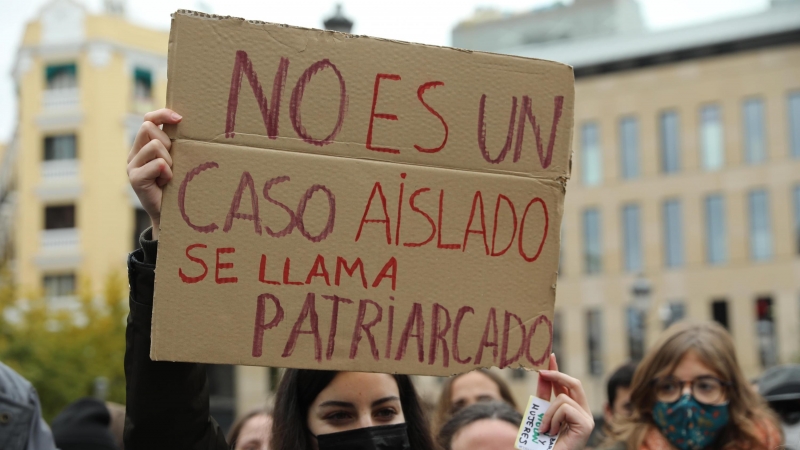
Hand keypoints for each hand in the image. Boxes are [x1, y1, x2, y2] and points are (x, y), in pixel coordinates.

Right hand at [127, 109, 181, 239]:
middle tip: (172, 162)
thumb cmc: (177, 185)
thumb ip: (175, 144)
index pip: (149, 119)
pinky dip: (167, 172)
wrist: (170, 214)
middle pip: (149, 127)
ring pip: (155, 145)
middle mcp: (134, 153)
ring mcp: (132, 165)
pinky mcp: (135, 178)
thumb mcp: (177, 160)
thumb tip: (186, 122)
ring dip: (169, 160)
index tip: (180, 119)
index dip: (163, 114)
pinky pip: (158, 164)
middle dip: (167, 142)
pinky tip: (166, 182)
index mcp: (144, 145)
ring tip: (169, 175)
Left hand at [536, 354, 594, 449]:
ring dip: (548, 413)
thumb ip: (543, 396)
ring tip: (545, 429)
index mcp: (574, 409)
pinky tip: (552, 432)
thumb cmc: (544, 441)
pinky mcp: (586, 424)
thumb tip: (542, 374)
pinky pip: (565, 408)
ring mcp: (587, 419)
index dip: (558, 370)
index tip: (550, 356)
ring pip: (563, 398)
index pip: (568, 385)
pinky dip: (553, 418)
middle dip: (557, 374)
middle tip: (541, 371)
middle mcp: (584, 413)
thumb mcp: (542, 413)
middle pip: (575, 383)